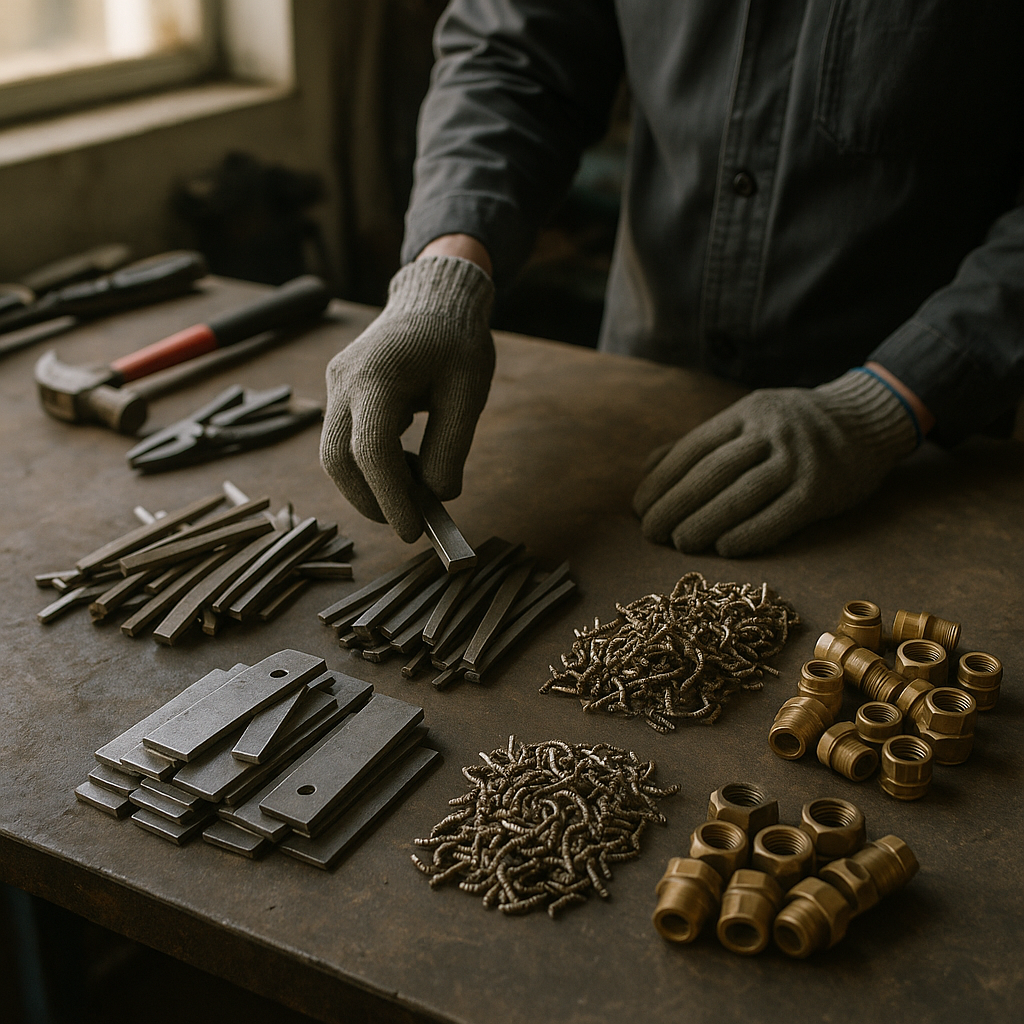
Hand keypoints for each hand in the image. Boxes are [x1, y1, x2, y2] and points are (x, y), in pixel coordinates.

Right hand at [320, 255, 494, 540]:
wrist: (434, 299)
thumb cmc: (456, 342)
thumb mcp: (468, 394)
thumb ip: (450, 448)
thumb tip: (436, 496)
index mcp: (377, 376)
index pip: (370, 452)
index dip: (390, 498)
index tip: (413, 530)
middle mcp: (345, 381)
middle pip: (337, 461)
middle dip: (370, 501)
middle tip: (408, 522)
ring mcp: (335, 385)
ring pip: (333, 455)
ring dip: (367, 486)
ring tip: (412, 492)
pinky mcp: (338, 392)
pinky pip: (342, 440)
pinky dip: (368, 465)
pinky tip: (405, 465)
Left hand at [633, 370, 919, 556]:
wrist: (867, 419)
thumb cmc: (794, 426)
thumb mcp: (748, 417)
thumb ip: (700, 441)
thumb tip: (648, 467)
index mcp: (745, 413)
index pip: (692, 448)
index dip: (661, 480)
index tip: (638, 507)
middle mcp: (769, 433)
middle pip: (711, 473)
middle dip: (675, 505)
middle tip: (650, 532)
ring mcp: (797, 460)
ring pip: (741, 495)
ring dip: (705, 522)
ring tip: (680, 543)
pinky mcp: (820, 490)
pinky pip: (779, 517)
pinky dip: (749, 534)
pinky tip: (724, 549)